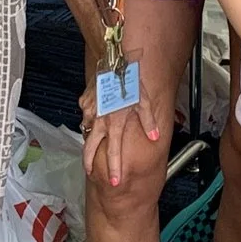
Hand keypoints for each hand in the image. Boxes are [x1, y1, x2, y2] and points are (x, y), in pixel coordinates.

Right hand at [79, 42, 165, 187]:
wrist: (114, 59)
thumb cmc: (130, 79)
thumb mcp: (144, 101)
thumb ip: (149, 121)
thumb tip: (155, 138)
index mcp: (115, 123)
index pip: (114, 152)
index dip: (114, 168)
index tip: (114, 182)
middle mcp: (100, 119)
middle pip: (91, 147)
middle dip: (90, 162)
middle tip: (90, 172)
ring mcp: (90, 110)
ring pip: (87, 129)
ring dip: (89, 139)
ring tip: (90, 148)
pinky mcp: (85, 100)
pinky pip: (86, 113)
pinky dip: (89, 117)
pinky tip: (93, 117)